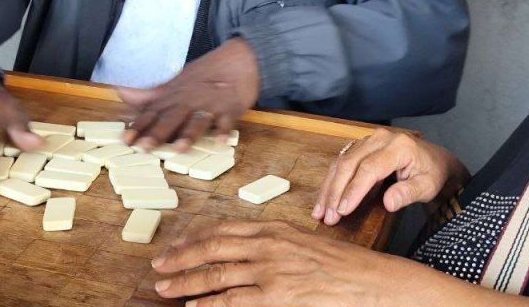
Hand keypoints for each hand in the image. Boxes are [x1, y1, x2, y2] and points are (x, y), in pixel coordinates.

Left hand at [119, 37, 259, 149]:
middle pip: (171, 118)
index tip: (125, 138)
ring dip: (189, 134)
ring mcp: (210, 104)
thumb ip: (150, 93)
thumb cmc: (204, 76)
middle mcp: (189, 100)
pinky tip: (220, 140)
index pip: (153, 112)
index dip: (138, 126)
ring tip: (180, 148)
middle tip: (144, 147)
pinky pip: (228, 120)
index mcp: (175, 96)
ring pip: (197, 120)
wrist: (239, 59)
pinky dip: (225, 130)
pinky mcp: (231, 108)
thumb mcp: (175, 82)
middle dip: (157, 133)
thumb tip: (122, 93)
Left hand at [151, 219, 411, 306]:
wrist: (369, 282)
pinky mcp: (275, 296)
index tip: (176, 244)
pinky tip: (194, 306)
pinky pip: (231, 300)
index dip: (193, 237)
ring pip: (214, 274)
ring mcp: (269, 271)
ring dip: (185, 281)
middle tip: (159, 265)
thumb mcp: (301, 245)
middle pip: (211, 248)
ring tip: (166, 287)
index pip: (222, 229)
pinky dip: (209, 303)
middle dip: (180, 257)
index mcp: (273, 229)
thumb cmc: (340, 267)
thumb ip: (272, 246)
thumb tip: (242, 256)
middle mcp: (267, 245)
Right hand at [313, 128, 469, 224]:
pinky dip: (331, 181)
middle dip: (336, 191)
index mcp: (398, 146)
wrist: (434, 160)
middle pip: (349, 163)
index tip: (343, 210)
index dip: (354, 190)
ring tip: (320, 211)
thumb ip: (408, 193)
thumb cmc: (432, 174)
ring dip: (329, 188)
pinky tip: (324, 198)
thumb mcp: (427, 186)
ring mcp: (368, 139)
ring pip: (341, 161)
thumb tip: (388, 203)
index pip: (370, 168)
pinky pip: (341, 161)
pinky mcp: (361, 145)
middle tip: (327, 216)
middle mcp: (380, 138)